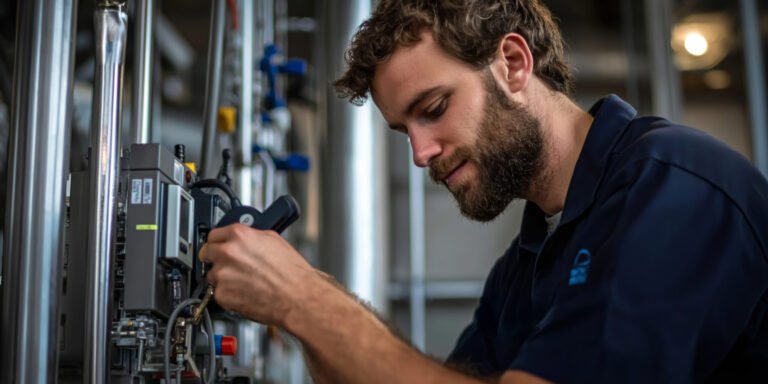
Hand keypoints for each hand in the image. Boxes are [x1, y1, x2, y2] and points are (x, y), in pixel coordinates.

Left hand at [199, 224, 317, 326]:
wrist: (297, 297)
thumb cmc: (291, 272)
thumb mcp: (274, 240)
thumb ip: (251, 237)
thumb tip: (243, 239)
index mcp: (239, 235)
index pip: (213, 234)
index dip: (218, 242)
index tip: (220, 246)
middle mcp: (227, 252)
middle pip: (207, 252)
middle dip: (216, 259)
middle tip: (230, 265)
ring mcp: (222, 274)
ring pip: (212, 274)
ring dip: (223, 278)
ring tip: (244, 281)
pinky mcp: (221, 294)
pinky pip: (218, 292)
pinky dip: (228, 294)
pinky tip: (244, 292)